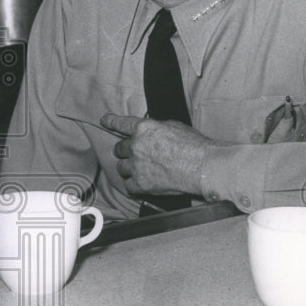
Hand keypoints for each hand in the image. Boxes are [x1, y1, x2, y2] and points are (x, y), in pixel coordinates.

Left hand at [100, 114, 218, 195]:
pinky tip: (142, 184)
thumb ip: (156, 128)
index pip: (121, 123)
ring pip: (121, 167)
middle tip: (136, 155)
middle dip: (125, 151)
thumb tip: (151, 132)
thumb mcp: (173, 126)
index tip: (104, 120)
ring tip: (142, 170)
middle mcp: (136, 146)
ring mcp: (136, 165)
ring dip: (128, 168)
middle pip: (119, 148)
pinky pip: (128, 185)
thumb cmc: (193, 145)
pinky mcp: (140, 183)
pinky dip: (134, 185)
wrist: (201, 166)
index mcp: (143, 129)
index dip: (110, 121)